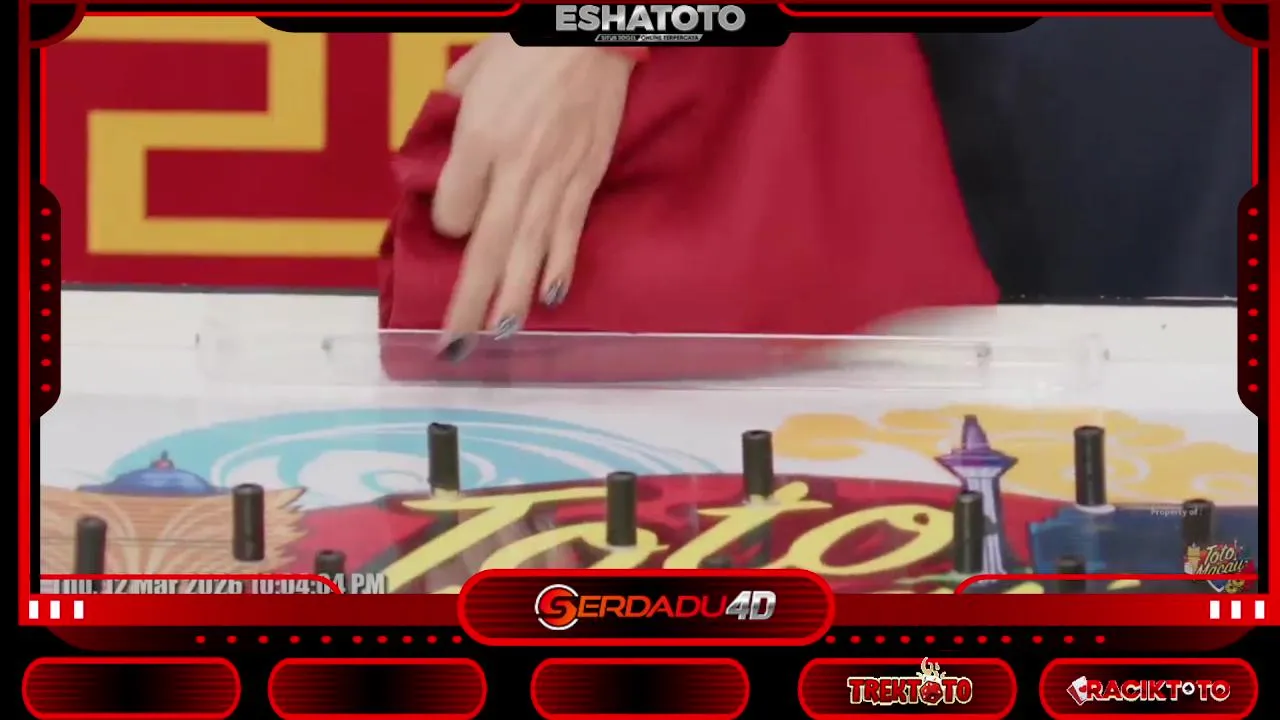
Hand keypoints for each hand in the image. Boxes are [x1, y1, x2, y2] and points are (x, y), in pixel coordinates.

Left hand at [433, 36, 635, 353]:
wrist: (589, 34)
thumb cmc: (526, 48)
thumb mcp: (471, 73)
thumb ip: (455, 114)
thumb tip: (449, 148)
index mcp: (480, 139)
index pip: (452, 209)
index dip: (447, 223)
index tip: (452, 222)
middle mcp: (515, 168)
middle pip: (487, 246)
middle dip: (468, 300)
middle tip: (453, 344)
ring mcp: (554, 178)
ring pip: (529, 251)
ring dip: (511, 298)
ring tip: (496, 335)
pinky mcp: (585, 180)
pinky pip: (568, 232)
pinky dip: (559, 267)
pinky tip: (549, 298)